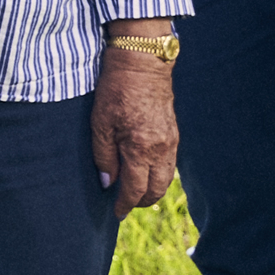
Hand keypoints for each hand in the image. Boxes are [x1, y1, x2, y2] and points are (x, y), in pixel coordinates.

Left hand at [91, 48, 177, 220]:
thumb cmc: (116, 89)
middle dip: (140, 201)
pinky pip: (170, 164)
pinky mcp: (174, 133)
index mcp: (141, 149)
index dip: (125, 204)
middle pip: (155, 190)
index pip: (135, 189)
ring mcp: (171, 142)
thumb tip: (107, 183)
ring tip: (135, 192)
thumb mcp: (100, 122)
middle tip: (125, 204)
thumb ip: (104, 156)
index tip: (116, 212)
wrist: (142, 62)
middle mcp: (161, 150)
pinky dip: (159, 174)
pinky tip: (146, 171)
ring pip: (166, 180)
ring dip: (152, 190)